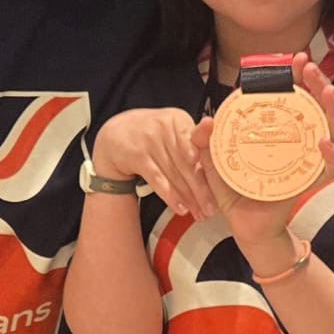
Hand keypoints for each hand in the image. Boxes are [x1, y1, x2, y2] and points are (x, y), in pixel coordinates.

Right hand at [90, 108, 217, 221]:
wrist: (115, 134)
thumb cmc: (152, 135)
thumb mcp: (171, 130)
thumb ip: (192, 142)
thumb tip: (218, 166)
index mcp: (178, 120)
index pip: (196, 144)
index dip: (207, 161)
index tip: (218, 176)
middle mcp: (164, 127)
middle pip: (187, 163)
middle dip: (201, 189)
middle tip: (212, 208)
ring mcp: (149, 141)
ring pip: (174, 174)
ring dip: (188, 197)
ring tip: (199, 213)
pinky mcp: (137, 156)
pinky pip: (158, 180)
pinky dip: (170, 196)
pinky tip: (180, 208)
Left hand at [193, 55, 333, 274]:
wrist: (245, 226)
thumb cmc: (233, 190)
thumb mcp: (212, 162)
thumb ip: (203, 141)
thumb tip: (206, 120)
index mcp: (276, 130)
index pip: (291, 97)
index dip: (295, 76)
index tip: (295, 59)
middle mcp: (297, 140)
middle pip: (315, 106)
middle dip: (317, 82)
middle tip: (309, 67)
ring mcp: (306, 160)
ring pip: (330, 128)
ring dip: (331, 108)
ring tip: (327, 91)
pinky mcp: (309, 181)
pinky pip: (327, 167)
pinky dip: (330, 154)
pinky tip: (324, 142)